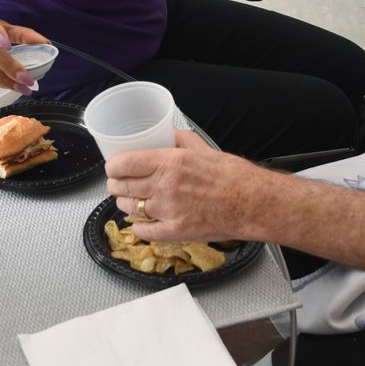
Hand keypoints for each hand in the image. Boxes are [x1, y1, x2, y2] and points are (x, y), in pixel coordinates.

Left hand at [104, 130, 265, 242]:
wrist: (251, 203)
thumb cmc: (232, 176)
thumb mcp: (203, 148)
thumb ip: (179, 139)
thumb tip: (165, 134)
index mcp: (170, 162)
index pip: (124, 164)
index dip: (112, 167)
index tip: (112, 167)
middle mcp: (165, 186)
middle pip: (122, 187)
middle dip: (115, 185)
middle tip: (117, 183)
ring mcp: (168, 211)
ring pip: (130, 208)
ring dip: (125, 203)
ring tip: (130, 200)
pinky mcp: (175, 231)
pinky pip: (143, 231)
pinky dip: (138, 227)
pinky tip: (142, 221)